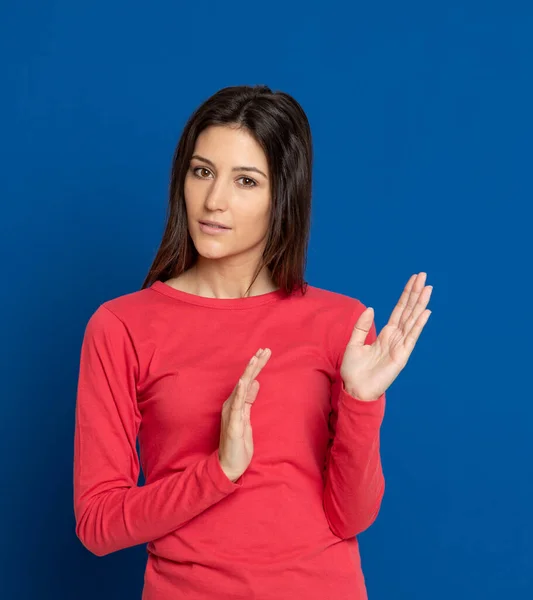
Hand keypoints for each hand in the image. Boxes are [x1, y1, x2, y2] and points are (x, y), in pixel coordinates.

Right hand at [218, 348, 271, 481]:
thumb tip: (255, 383)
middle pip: (245, 380)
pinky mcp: (233, 423)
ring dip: (249, 372)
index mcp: (237, 404)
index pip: (248, 380)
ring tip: (256, 358)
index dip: (256, 367)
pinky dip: (240, 391)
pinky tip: (244, 380)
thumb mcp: (247, 419)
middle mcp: (232, 405)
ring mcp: (231, 413)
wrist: (229, 465)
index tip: (264, 353)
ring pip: (241, 388)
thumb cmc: (238, 443)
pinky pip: (236, 404)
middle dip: (255, 364)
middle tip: (265, 349)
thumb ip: (249, 401)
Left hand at [340, 272, 432, 401]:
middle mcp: (396, 337)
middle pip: (408, 311)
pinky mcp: (402, 356)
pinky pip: (411, 337)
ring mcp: (400, 346)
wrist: (355, 389)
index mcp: (386, 334)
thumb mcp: (354, 343)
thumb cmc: (354, 370)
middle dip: (415, 293)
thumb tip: (372, 309)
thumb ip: (362, 326)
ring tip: (428, 288)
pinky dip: (418, 324)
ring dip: (420, 304)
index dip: (406, 295)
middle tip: (423, 276)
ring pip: (412, 320)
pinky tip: (425, 311)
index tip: (413, 280)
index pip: (399, 310)